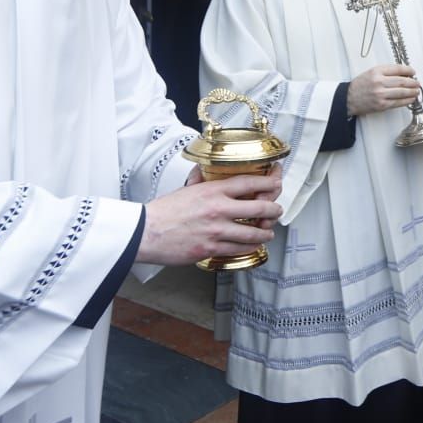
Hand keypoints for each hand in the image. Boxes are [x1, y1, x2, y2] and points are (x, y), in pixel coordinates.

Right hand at [139, 172, 282, 265]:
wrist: (145, 232)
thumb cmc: (162, 212)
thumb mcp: (187, 189)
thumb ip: (202, 183)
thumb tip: (205, 174)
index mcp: (213, 190)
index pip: (250, 182)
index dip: (269, 182)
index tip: (276, 182)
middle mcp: (219, 209)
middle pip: (260, 207)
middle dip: (274, 209)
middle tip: (276, 210)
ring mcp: (217, 230)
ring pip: (254, 232)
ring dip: (266, 232)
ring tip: (269, 232)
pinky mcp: (211, 248)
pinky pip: (240, 248)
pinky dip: (251, 246)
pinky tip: (253, 245)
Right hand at [347, 63, 421, 115]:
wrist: (348, 98)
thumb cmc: (360, 85)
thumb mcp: (371, 72)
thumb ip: (386, 72)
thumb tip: (404, 74)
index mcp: (376, 71)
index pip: (397, 69)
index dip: (408, 70)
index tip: (413, 72)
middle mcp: (379, 82)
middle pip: (402, 81)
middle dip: (413, 82)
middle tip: (417, 83)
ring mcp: (380, 94)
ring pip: (402, 92)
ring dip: (412, 92)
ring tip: (416, 91)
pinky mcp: (381, 105)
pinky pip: (398, 102)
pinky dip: (407, 101)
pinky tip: (411, 99)